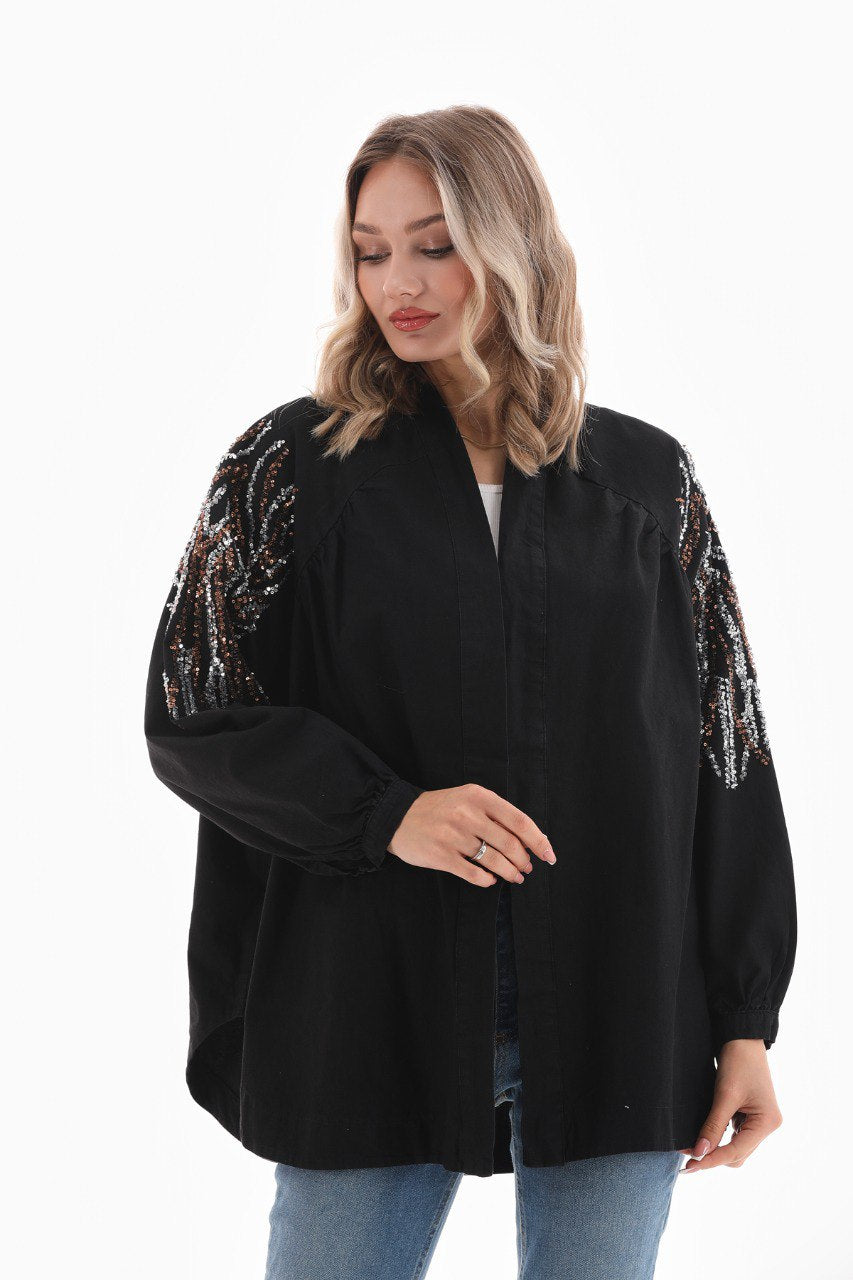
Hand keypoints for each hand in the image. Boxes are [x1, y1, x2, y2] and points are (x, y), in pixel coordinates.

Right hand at [387, 783, 556, 885]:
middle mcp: (467, 814)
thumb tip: (532, 840)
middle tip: (527, 869)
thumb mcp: (468, 799)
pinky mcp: (441, 856)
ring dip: (510, 873)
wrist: (397, 817)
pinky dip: (488, 880)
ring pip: (495, 861)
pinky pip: (474, 874)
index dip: (539, 840)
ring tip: (515, 877)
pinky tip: (490, 879)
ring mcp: (453, 836)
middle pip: (510, 844)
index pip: (519, 820)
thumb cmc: (441, 808)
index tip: (549, 854)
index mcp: (478, 796)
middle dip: (524, 861)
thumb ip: (497, 815)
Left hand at [679, 1039, 782, 1172]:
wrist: (742, 1038)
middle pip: (737, 1155)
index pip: (735, 1152)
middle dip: (713, 1157)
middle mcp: (767, 1126)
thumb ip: (713, 1126)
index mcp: (766, 1123)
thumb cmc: (738, 1062)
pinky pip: (735, 1136)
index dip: (711, 1160)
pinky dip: (720, 1139)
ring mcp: (760, 1122)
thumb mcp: (724, 1095)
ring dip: (716, 1150)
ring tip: (692, 1148)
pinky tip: (704, 1136)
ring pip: (736, 1148)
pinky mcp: (751, 1116)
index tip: (689, 1166)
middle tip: (687, 1159)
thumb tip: (699, 1152)